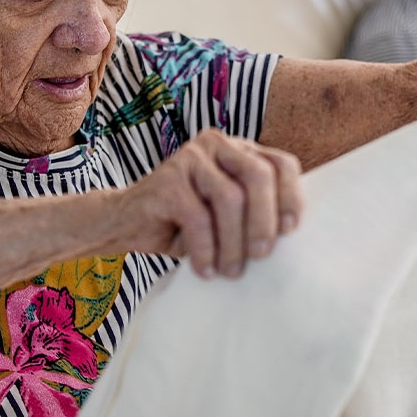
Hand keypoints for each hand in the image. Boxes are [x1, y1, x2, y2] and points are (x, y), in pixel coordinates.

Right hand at [112, 129, 303, 279]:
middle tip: (261, 256)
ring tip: (230, 271)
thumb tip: (290, 239)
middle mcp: (217, 145)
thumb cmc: (185, 223)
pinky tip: (204, 269)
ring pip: (230, 198)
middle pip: (258, 175)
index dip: (290, 197)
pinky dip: (205, 250)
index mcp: (239, 150)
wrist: (125, 222)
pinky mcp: (167, 179)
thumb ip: (254, 211)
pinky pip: (198, 218)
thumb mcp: (227, 215)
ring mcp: (190, 158)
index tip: (290, 231)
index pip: (280, 163)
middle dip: (264, 220)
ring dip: (234, 243)